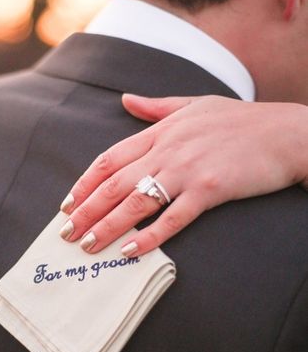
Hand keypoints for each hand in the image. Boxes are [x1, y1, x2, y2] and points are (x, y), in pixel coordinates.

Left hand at [59, 95, 307, 256]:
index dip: (84, 183)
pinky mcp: (209, 190)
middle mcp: (167, 150)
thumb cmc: (239, 120)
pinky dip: (150, 236)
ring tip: (87, 245)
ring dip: (108, 226)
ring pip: (136, 202)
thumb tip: (125, 100)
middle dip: (86, 210)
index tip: (67, 203)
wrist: (286, 131)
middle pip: (114, 184)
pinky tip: (130, 251)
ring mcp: (187, 170)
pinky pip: (173, 218)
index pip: (109, 159)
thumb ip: (155, 107)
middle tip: (66, 232)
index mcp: (160, 132)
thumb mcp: (193, 104)